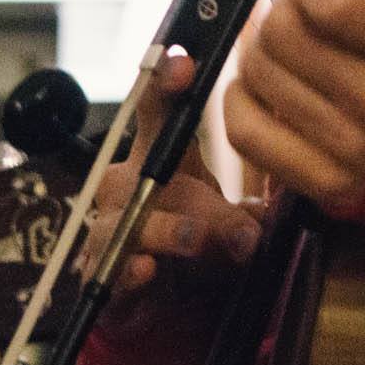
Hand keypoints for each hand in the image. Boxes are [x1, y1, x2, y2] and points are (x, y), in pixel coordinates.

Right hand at [82, 51, 263, 333]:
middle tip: (240, 223)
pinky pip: (111, 267)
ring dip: (171, 231)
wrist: (161, 300)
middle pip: (153, 171)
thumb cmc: (194, 238)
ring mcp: (108, 225)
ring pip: (135, 220)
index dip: (166, 81)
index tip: (183, 64)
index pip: (158, 108)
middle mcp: (125, 183)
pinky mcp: (100, 272)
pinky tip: (145, 270)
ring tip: (196, 240)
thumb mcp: (225, 219)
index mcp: (157, 155)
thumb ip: (245, 215)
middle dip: (199, 195)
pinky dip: (129, 271)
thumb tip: (263, 215)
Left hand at [223, 0, 364, 213]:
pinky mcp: (327, 185)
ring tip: (293, 48)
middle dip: (286, 7)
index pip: (330, 2)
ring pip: (256, 74)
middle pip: (281, 33)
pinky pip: (244, 130)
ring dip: (264, 50)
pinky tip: (267, 83)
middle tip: (306, 11)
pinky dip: (241, 99)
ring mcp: (357, 153)